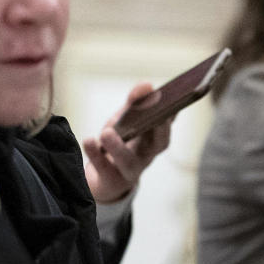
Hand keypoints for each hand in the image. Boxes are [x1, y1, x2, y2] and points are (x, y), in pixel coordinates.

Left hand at [82, 82, 171, 202]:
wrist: (104, 176)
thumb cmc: (120, 141)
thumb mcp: (125, 119)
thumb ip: (135, 101)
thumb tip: (147, 84)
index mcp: (155, 137)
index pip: (168, 123)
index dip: (173, 113)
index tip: (174, 101)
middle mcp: (148, 154)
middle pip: (159, 144)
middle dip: (161, 130)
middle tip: (158, 117)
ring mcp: (130, 169)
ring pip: (128, 161)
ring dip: (118, 147)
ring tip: (107, 133)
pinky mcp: (110, 179)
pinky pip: (102, 167)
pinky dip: (94, 154)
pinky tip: (89, 140)